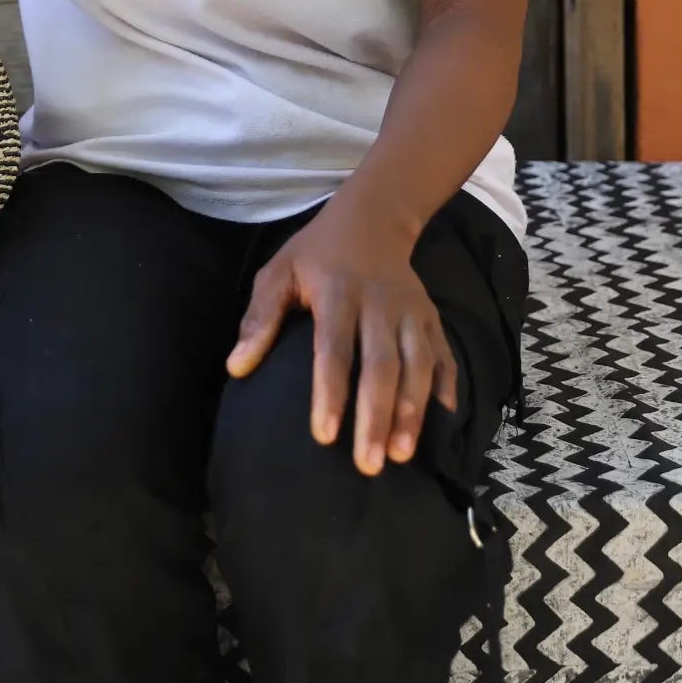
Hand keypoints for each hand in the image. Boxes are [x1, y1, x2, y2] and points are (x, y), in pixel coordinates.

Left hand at [225, 199, 458, 474]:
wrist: (373, 217)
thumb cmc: (316, 254)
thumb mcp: (279, 271)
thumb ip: (260, 318)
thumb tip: (237, 368)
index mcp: (337, 290)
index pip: (334, 347)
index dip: (330, 392)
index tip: (324, 436)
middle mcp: (379, 302)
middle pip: (381, 364)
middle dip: (376, 416)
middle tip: (368, 465)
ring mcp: (411, 311)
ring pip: (417, 364)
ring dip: (412, 411)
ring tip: (401, 455)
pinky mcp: (432, 318)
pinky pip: (444, 357)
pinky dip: (445, 389)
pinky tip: (441, 424)